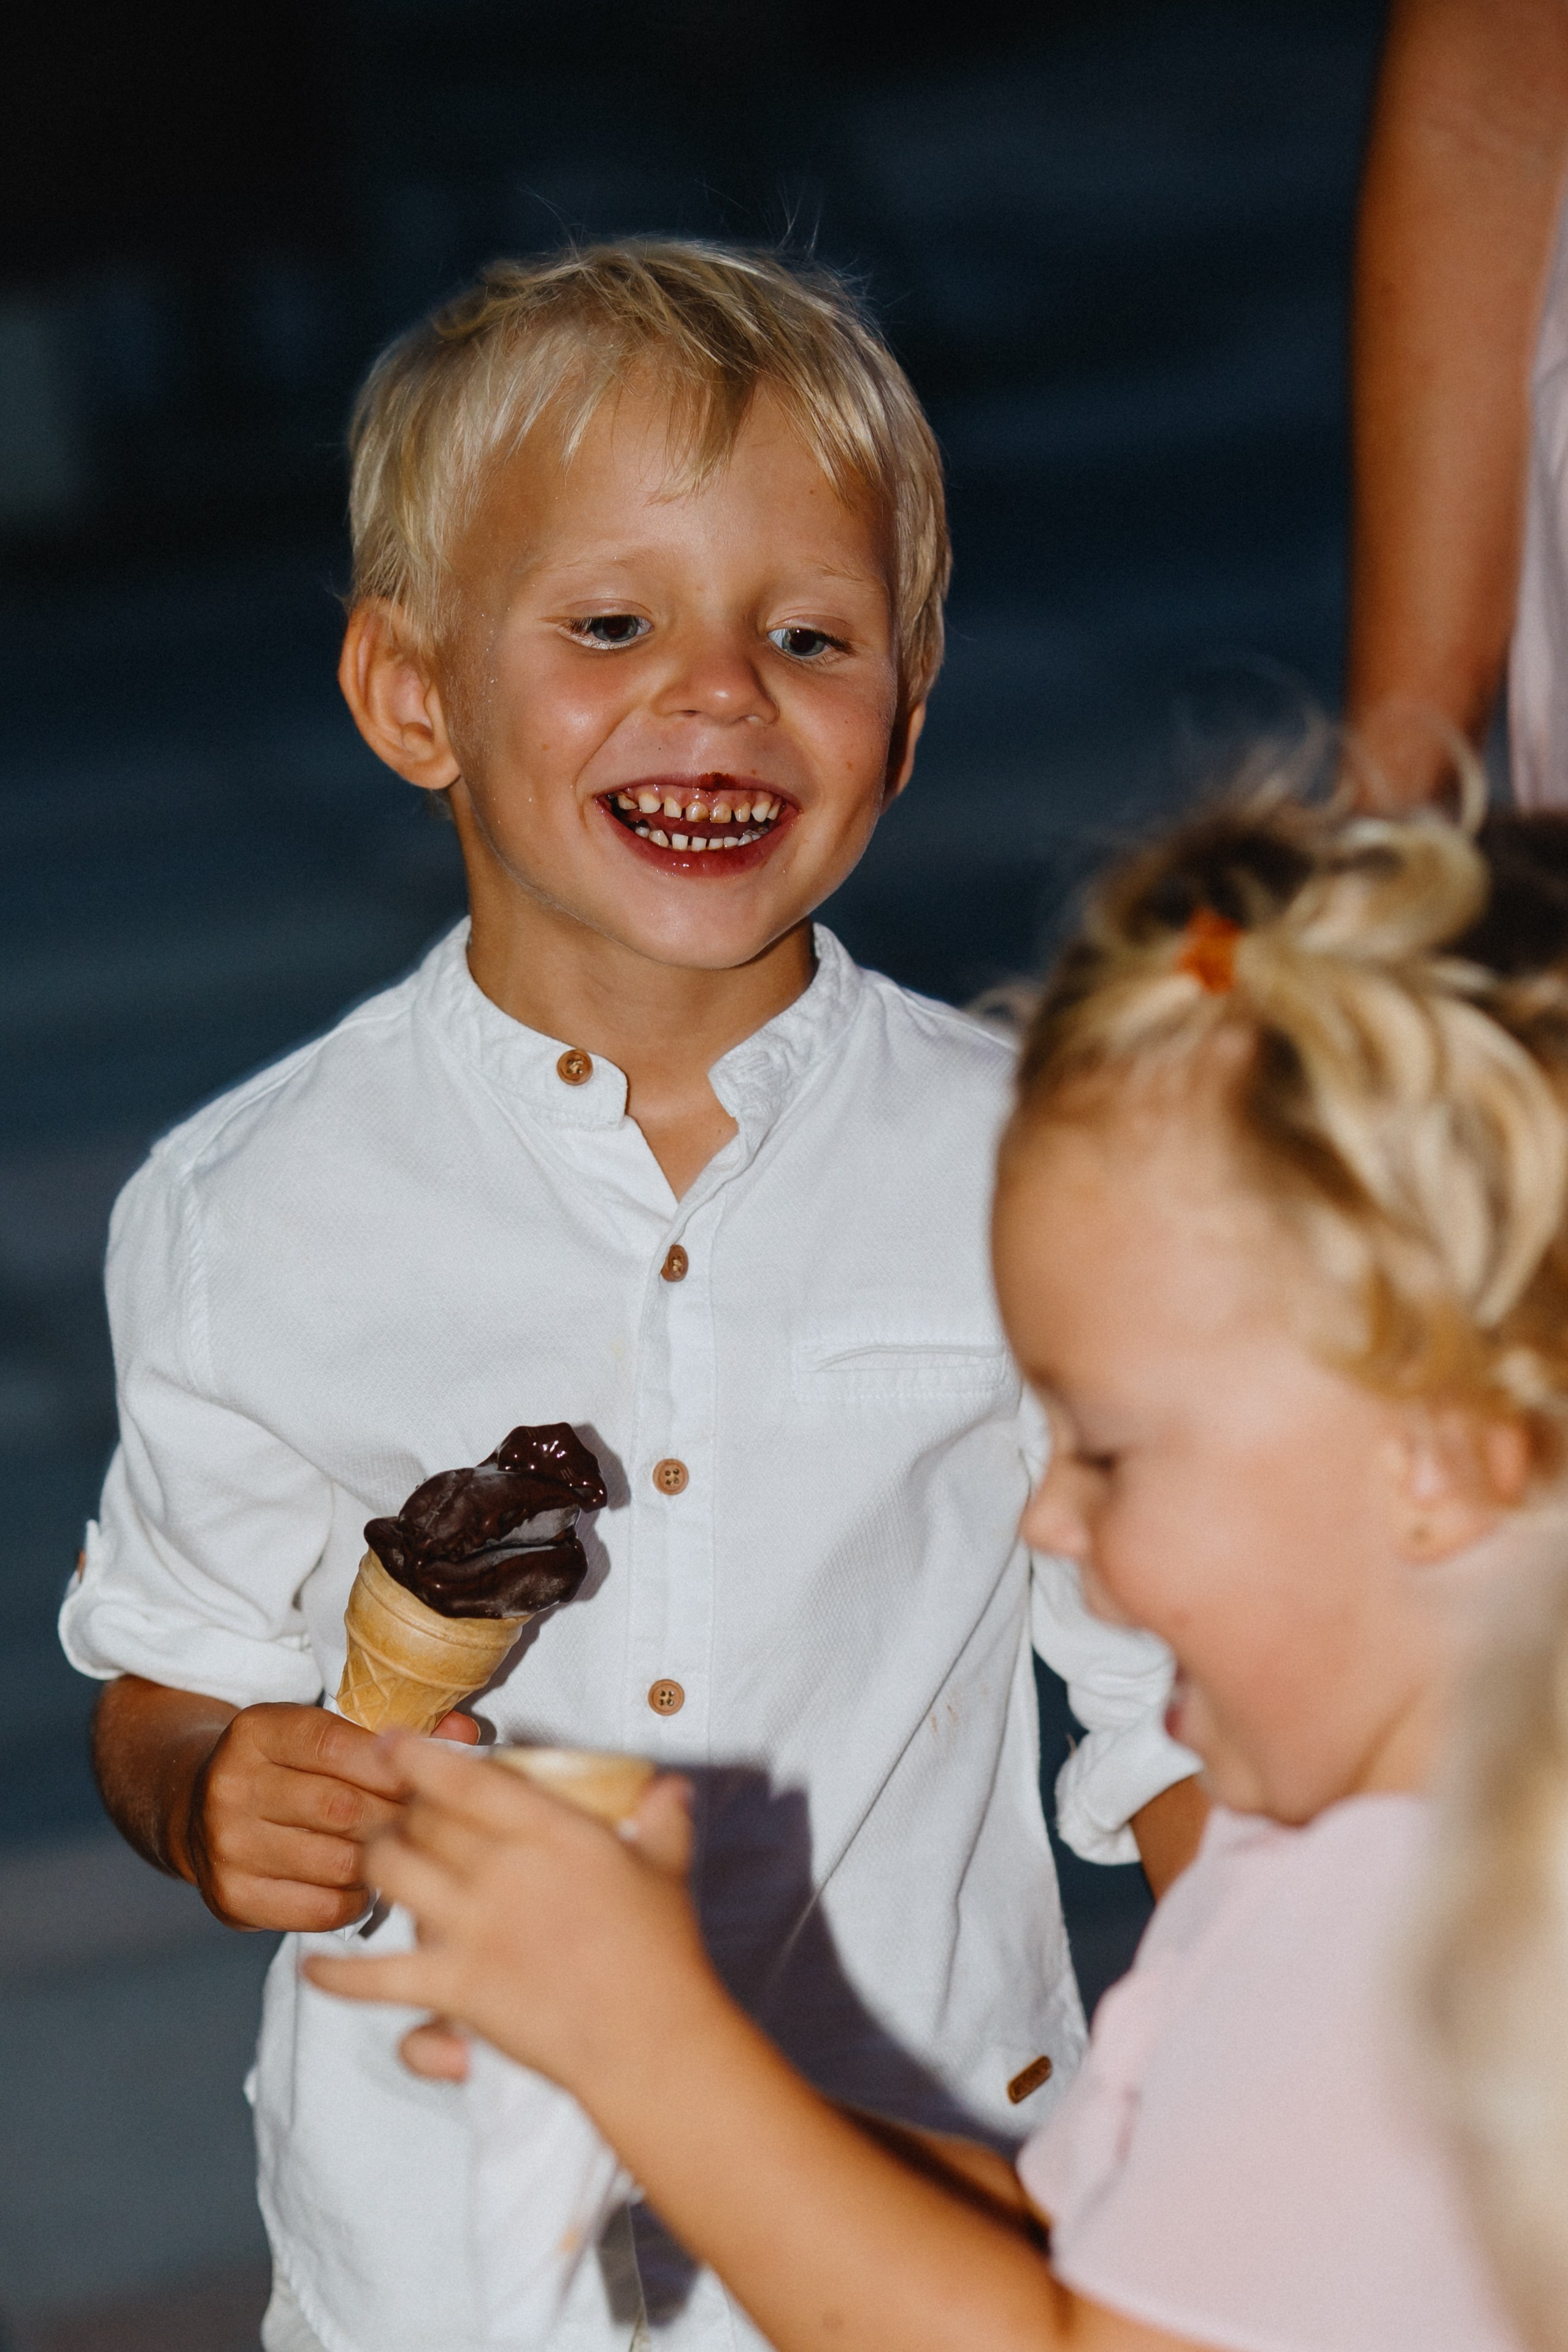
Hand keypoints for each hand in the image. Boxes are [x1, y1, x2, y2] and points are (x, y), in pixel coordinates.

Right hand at [187, 1703, 478, 1931]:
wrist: (203, 1812)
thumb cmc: (292, 1768)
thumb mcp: (327, 1735)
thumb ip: (396, 1735)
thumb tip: (466, 1735)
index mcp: (257, 1731)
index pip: (334, 1744)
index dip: (390, 1764)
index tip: (426, 1778)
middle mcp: (232, 1785)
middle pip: (341, 1807)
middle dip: (396, 1817)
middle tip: (431, 1825)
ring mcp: (225, 1845)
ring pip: (335, 1862)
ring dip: (380, 1863)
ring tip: (403, 1854)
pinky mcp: (231, 1896)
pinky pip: (318, 1907)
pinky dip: (354, 1900)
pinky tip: (364, 1885)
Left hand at [304, 1738, 703, 2099]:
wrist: (649, 2039)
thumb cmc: (662, 1950)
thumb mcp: (665, 1867)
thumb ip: (662, 1818)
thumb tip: (667, 1786)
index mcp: (547, 1831)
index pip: (465, 1777)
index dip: (417, 1754)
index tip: (388, 1741)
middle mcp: (497, 1869)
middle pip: (420, 1821)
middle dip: (397, 1808)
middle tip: (394, 1810)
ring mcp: (469, 1929)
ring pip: (390, 1874)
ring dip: (373, 1860)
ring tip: (371, 1858)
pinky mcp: (453, 1988)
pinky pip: (375, 1977)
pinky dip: (337, 1973)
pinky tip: (313, 1966)